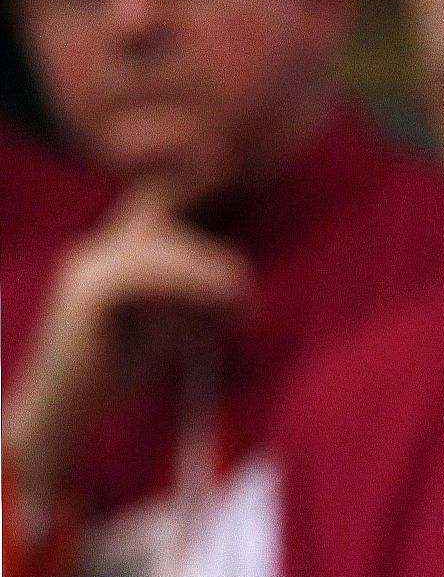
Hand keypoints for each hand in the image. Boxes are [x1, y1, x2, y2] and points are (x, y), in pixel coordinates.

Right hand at [3, 183, 248, 500]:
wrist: (65, 416)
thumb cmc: (116, 371)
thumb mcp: (167, 324)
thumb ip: (194, 295)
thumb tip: (238, 283)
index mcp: (112, 253)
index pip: (152, 200)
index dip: (186, 178)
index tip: (222, 160)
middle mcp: (95, 252)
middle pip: (165, 220)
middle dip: (212, 255)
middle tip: (246, 301)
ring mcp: (87, 269)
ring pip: (163, 246)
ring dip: (210, 272)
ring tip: (241, 305)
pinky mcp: (88, 293)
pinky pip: (148, 273)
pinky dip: (191, 282)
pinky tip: (221, 299)